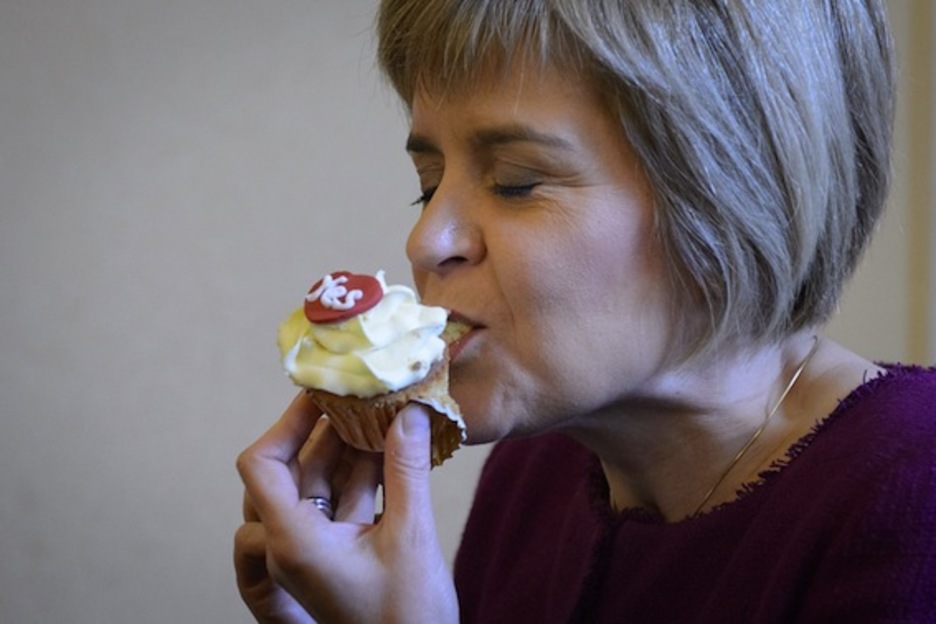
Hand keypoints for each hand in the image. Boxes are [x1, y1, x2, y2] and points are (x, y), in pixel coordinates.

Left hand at [234, 393, 457, 622]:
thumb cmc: (406, 618)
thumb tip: (411, 413)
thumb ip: (406, 470)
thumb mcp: (410, 536)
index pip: (261, 466)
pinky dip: (362, 475)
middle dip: (327, 430)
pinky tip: (393, 449)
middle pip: (293, 469)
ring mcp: (314, 550)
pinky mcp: (338, 553)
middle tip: (360, 396)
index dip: (286, 424)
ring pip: (320, 484)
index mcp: (292, 542)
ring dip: (350, 449)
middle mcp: (292, 544)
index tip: (321, 395)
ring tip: (383, 414)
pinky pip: (340, 502)